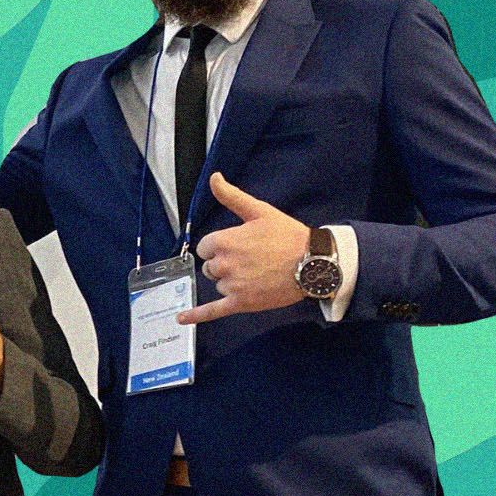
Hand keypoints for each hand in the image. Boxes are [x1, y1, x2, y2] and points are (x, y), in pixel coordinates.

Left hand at [181, 172, 310, 323]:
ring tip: (256, 273)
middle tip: (251, 259)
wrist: (314, 263)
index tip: (239, 245)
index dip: (221, 246)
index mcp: (223, 241)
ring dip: (230, 280)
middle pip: (210, 266)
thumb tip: (214, 177)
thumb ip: (231, 196)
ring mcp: (232, 285)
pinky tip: (181, 318)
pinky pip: (213, 311)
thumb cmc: (288, 236)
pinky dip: (196, 315)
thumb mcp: (258, 211)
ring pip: (218, 284)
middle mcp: (224, 264)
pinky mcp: (241, 303)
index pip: (205, 247)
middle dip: (225, 263)